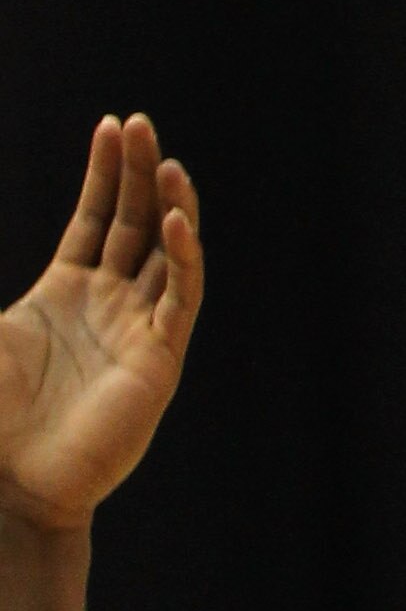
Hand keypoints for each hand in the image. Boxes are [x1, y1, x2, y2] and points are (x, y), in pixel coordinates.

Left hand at [0, 117, 201, 535]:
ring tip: (166, 163)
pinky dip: (183, 256)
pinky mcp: (159, 358)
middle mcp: (109, 303)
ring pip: (168, 252)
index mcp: (66, 292)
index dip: (105, 172)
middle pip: (136, 222)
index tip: (110, 125)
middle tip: (140, 124)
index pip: (98, 217)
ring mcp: (137, 328)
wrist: (6, 487)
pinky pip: (180, 296)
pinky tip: (174, 221)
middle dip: (139, 172)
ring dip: (170, 206)